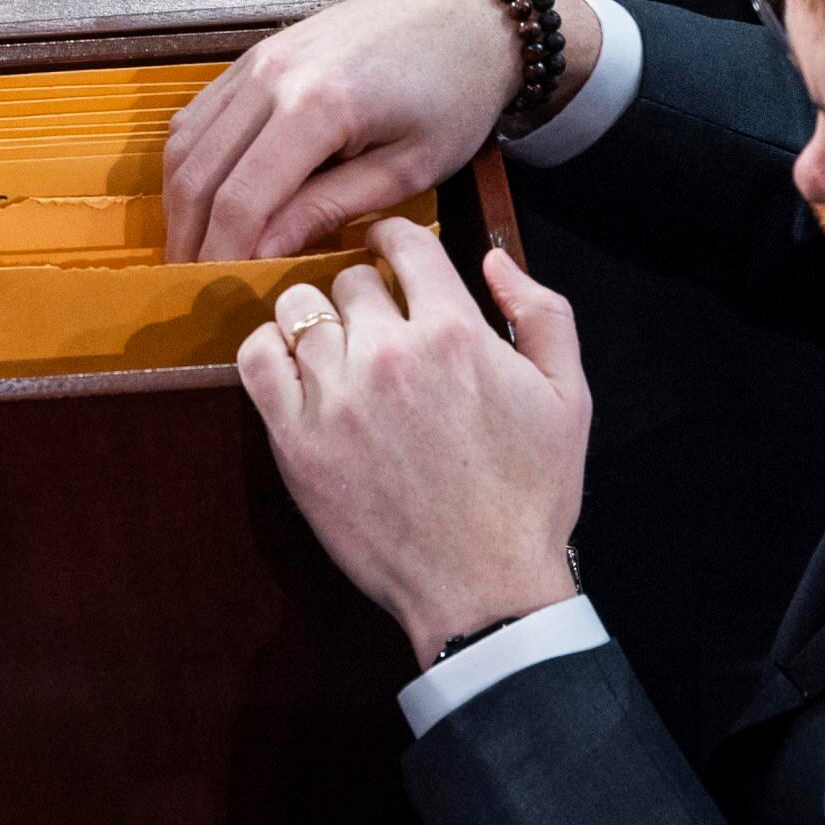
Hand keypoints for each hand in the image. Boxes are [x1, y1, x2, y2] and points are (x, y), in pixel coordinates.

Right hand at [158, 0, 524, 262]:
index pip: (241, 200)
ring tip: (192, 249)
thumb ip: (329, 208)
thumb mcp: (408, 168)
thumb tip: (262, 253)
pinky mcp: (254, 55)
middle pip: (199, 173)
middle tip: (194, 285)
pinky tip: (204, 198)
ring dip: (181, 203)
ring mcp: (256, 60)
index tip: (221, 295)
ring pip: (185, 143)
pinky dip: (191, 163)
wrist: (465, 14)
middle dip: (189, 238)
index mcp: (317, 106)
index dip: (222, 255)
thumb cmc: (454, 95)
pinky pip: (198, 115)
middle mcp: (270, 77)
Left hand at [229, 218, 588, 659]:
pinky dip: (267, 348)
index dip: (394, 238)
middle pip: (350, 278)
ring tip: (334, 345)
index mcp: (455, 333)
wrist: (482, 586)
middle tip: (376, 324)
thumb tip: (492, 260)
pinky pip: (256, 359)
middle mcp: (389, 353)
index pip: (403, 243)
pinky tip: (291, 363)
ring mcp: (336, 397)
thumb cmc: (530, 495)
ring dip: (316, 318)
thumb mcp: (568, 395)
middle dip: (365, 292)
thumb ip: (542, 312)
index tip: (388, 251)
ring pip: (298, 309)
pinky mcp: (295, 440)